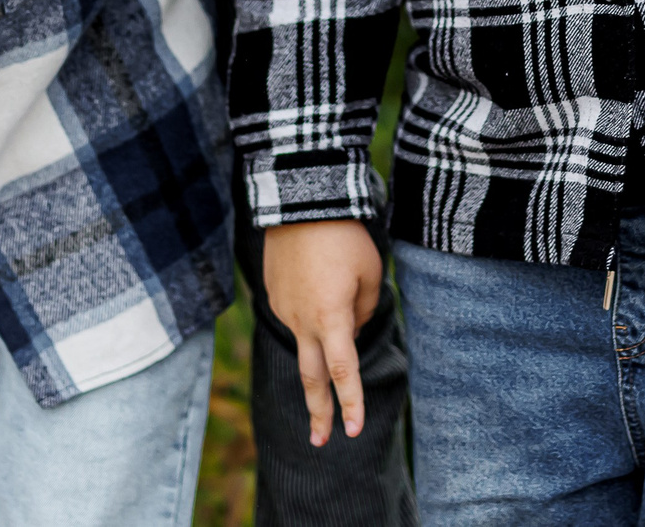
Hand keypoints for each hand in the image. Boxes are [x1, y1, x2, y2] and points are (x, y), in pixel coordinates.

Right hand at [261, 219, 383, 445]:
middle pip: (311, 378)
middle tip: (320, 441)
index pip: (342, 373)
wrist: (300, 202)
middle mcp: (302, 321)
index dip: (349, 403)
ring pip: (306, 339)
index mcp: (330, 318)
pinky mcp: (274, 296)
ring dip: (320, 340)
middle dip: (318, 412)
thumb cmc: (344, 237)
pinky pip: (297, 314)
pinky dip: (311, 311)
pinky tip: (318, 277)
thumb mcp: (370, 274)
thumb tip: (349, 330)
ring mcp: (284, 309)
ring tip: (335, 286)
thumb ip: (362, 311)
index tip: (352, 431)